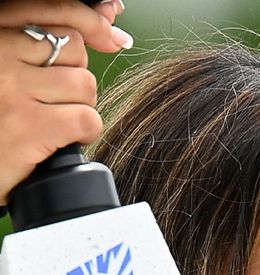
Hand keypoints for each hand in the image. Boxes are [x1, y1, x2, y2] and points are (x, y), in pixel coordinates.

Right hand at [0, 0, 129, 204]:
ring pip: (84, 85)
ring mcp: (13, 89)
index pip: (54, 11)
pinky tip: (62, 139)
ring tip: (53, 121)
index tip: (111, 36)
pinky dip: (84, 132)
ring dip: (79, 106)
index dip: (90, 22)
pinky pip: (85, 118)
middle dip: (75, 76)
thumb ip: (38, 42)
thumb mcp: (5, 68)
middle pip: (74, 50)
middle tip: (54, 99)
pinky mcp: (29, 125)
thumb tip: (108, 19)